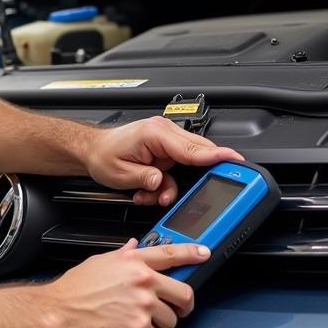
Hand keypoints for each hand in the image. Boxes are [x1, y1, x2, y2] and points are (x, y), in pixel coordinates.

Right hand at [39, 239, 208, 327]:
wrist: (57, 313)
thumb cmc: (73, 290)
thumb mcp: (99, 262)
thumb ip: (122, 256)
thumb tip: (134, 247)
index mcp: (133, 262)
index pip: (171, 253)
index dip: (192, 253)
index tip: (204, 253)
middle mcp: (142, 281)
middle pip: (184, 293)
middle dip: (183, 305)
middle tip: (176, 310)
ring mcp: (143, 306)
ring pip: (170, 321)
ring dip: (157, 327)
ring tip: (137, 325)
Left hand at [87, 115, 243, 206]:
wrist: (92, 150)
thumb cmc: (104, 155)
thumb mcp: (121, 173)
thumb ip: (146, 178)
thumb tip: (162, 183)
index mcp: (156, 133)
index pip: (193, 148)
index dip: (216, 156)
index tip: (235, 160)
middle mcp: (164, 133)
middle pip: (198, 154)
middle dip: (195, 178)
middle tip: (186, 192)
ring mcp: (166, 140)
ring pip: (188, 165)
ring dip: (171, 186)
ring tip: (150, 194)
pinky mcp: (164, 149)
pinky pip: (177, 169)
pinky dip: (165, 184)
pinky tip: (149, 189)